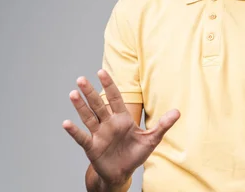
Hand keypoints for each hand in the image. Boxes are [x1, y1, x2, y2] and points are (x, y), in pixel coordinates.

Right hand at [62, 70, 179, 186]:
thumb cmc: (135, 154)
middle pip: (98, 104)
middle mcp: (109, 123)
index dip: (109, 85)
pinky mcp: (92, 147)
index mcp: (122, 118)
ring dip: (80, 106)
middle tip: (81, 79)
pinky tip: (66, 123)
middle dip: (90, 92)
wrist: (122, 173)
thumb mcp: (152, 139)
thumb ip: (163, 125)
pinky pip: (82, 137)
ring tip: (73, 93)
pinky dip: (74, 131)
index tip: (101, 72)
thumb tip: (178, 112)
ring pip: (88, 117)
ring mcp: (99, 134)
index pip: (115, 98)